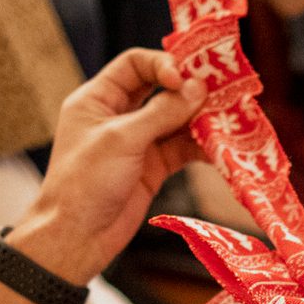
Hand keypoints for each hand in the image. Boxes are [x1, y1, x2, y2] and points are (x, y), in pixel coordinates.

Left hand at [18, 49, 203, 282]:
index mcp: (97, 99)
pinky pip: (182, 148)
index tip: (184, 79)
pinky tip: (219, 147)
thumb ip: (162, 112)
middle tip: (219, 91)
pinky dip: (201, 146)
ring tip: (226, 119)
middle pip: (160, 89)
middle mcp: (118, 116)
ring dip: (200, 119)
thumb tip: (198, 88)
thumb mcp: (122, 140)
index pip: (134, 65)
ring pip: (176, 120)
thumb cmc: (84, 183)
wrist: (77, 238)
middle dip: (189, 90)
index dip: (162, 65)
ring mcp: (138, 142)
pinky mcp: (153, 167)